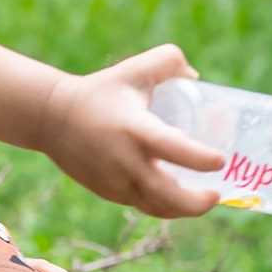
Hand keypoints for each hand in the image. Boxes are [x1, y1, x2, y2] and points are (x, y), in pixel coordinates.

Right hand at [39, 44, 224, 218]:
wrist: (52, 118)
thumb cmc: (100, 91)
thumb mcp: (133, 70)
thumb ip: (168, 62)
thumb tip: (195, 77)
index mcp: (135, 128)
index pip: (173, 148)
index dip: (199, 158)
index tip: (220, 160)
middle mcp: (126, 161)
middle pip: (167, 196)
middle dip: (197, 203)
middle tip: (217, 194)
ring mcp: (116, 182)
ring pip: (156, 207)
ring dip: (183, 210)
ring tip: (203, 200)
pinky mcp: (109, 192)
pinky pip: (143, 205)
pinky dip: (164, 206)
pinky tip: (179, 200)